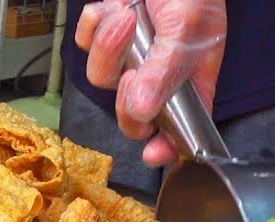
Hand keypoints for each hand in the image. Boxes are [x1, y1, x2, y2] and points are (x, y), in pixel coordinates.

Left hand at [76, 0, 226, 166]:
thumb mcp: (188, 27)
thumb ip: (166, 71)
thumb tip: (143, 109)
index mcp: (190, 80)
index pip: (180, 129)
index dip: (167, 147)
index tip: (154, 153)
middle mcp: (157, 76)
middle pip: (130, 115)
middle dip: (126, 97)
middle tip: (136, 71)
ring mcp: (128, 57)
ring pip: (101, 78)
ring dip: (110, 46)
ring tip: (128, 18)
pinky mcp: (102, 36)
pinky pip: (84, 44)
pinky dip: (95, 24)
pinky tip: (115, 8)